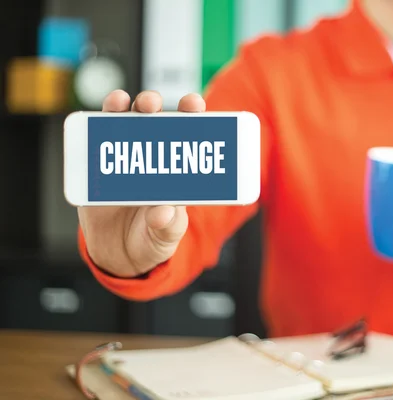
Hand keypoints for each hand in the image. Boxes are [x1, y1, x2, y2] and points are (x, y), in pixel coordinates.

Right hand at [77, 90, 205, 277]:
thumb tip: (163, 212)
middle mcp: (152, 158)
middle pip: (155, 122)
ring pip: (126, 124)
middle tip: (152, 103)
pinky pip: (98, 141)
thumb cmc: (151, 239)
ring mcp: (124, 159)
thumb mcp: (165, 237)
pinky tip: (105, 114)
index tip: (194, 104)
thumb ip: (168, 226)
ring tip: (127, 104)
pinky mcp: (99, 168)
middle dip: (156, 106)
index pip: (187, 136)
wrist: (118, 254)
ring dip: (127, 108)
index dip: (191, 116)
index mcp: (177, 171)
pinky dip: (101, 123)